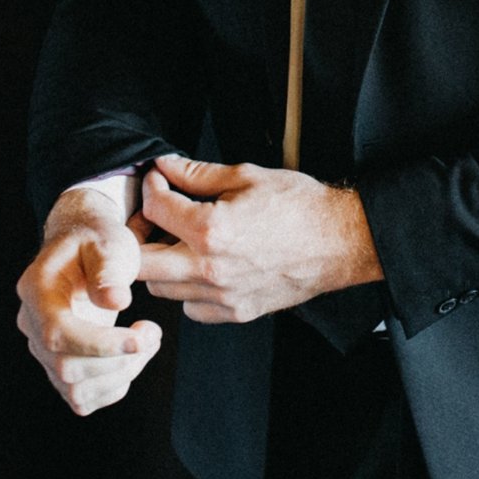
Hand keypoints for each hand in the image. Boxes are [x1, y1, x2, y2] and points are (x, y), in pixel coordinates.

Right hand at [14, 187, 162, 415]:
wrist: (84, 248)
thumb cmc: (97, 241)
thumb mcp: (108, 243)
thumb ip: (109, 269)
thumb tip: (116, 302)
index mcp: (35, 289)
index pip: (57, 333)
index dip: (99, 344)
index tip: (140, 338)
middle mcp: (31, 324)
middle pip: (66, 368)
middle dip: (119, 360)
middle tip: (153, 333)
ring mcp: (42, 350)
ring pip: (76, 390)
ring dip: (122, 374)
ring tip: (148, 341)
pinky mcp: (59, 367)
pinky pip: (83, 399)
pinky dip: (114, 387)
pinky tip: (132, 357)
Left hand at [134, 154, 381, 324]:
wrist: (339, 241)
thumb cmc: (299, 207)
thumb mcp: (246, 176)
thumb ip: (197, 174)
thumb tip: (166, 166)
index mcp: (210, 230)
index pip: (155, 208)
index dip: (152, 186)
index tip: (159, 180)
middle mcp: (209, 269)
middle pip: (140, 263)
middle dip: (139, 235)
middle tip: (152, 218)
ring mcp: (221, 296)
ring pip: (161, 289)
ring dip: (162, 264)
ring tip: (179, 242)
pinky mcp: (234, 312)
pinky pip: (191, 308)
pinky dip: (187, 290)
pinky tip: (202, 268)